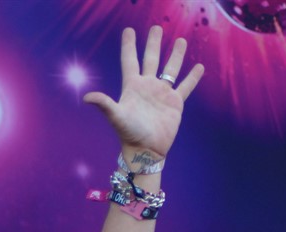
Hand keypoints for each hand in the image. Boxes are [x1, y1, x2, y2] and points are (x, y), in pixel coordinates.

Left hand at [83, 26, 202, 159]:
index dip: (129, 45)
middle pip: (151, 59)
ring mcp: (162, 94)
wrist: (146, 150)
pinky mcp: (175, 103)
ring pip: (170, 69)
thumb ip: (104, 104)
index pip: (130, 60)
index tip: (129, 30)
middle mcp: (147, 86)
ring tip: (181, 40)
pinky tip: (199, 67)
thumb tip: (86, 97)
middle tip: (157, 28)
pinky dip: (192, 78)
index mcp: (132, 86)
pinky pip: (185, 87)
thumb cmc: (129, 134)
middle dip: (153, 43)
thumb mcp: (116, 117)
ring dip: (176, 55)